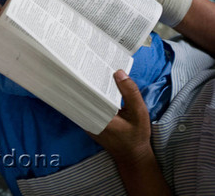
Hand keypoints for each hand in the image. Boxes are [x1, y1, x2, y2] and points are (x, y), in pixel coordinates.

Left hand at [88, 70, 170, 194]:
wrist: (132, 155)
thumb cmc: (136, 135)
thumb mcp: (138, 112)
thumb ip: (130, 93)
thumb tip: (118, 72)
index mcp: (98, 117)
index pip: (84, 94)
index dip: (82, 80)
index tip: (82, 66)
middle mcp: (88, 119)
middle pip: (81, 96)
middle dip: (82, 81)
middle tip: (84, 64)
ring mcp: (86, 122)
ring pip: (82, 101)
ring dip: (85, 89)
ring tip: (87, 72)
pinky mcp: (89, 123)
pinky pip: (86, 106)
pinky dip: (90, 97)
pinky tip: (93, 86)